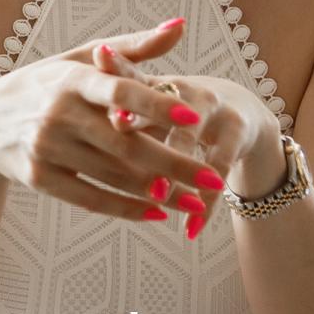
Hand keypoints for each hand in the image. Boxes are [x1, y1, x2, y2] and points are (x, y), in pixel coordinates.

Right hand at [0, 19, 221, 223]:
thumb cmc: (48, 83)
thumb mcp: (81, 58)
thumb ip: (134, 46)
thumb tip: (181, 25)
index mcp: (71, 78)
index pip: (117, 91)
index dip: (155, 103)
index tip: (193, 115)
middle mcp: (57, 114)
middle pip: (123, 144)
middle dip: (173, 163)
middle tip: (214, 178)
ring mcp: (46, 149)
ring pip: (112, 176)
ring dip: (159, 192)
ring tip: (199, 202)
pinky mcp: (40, 179)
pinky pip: (91, 199)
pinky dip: (126, 208)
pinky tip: (160, 212)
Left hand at [90, 45, 282, 240]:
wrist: (238, 109)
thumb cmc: (176, 110)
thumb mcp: (150, 104)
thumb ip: (116, 109)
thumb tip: (76, 113)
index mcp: (157, 85)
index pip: (133, 84)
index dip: (120, 93)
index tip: (105, 111)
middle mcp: (184, 90)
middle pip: (159, 109)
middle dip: (141, 125)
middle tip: (117, 136)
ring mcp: (213, 109)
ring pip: (189, 140)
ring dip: (174, 167)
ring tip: (158, 194)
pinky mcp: (237, 132)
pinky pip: (219, 168)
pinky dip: (205, 204)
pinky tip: (190, 229)